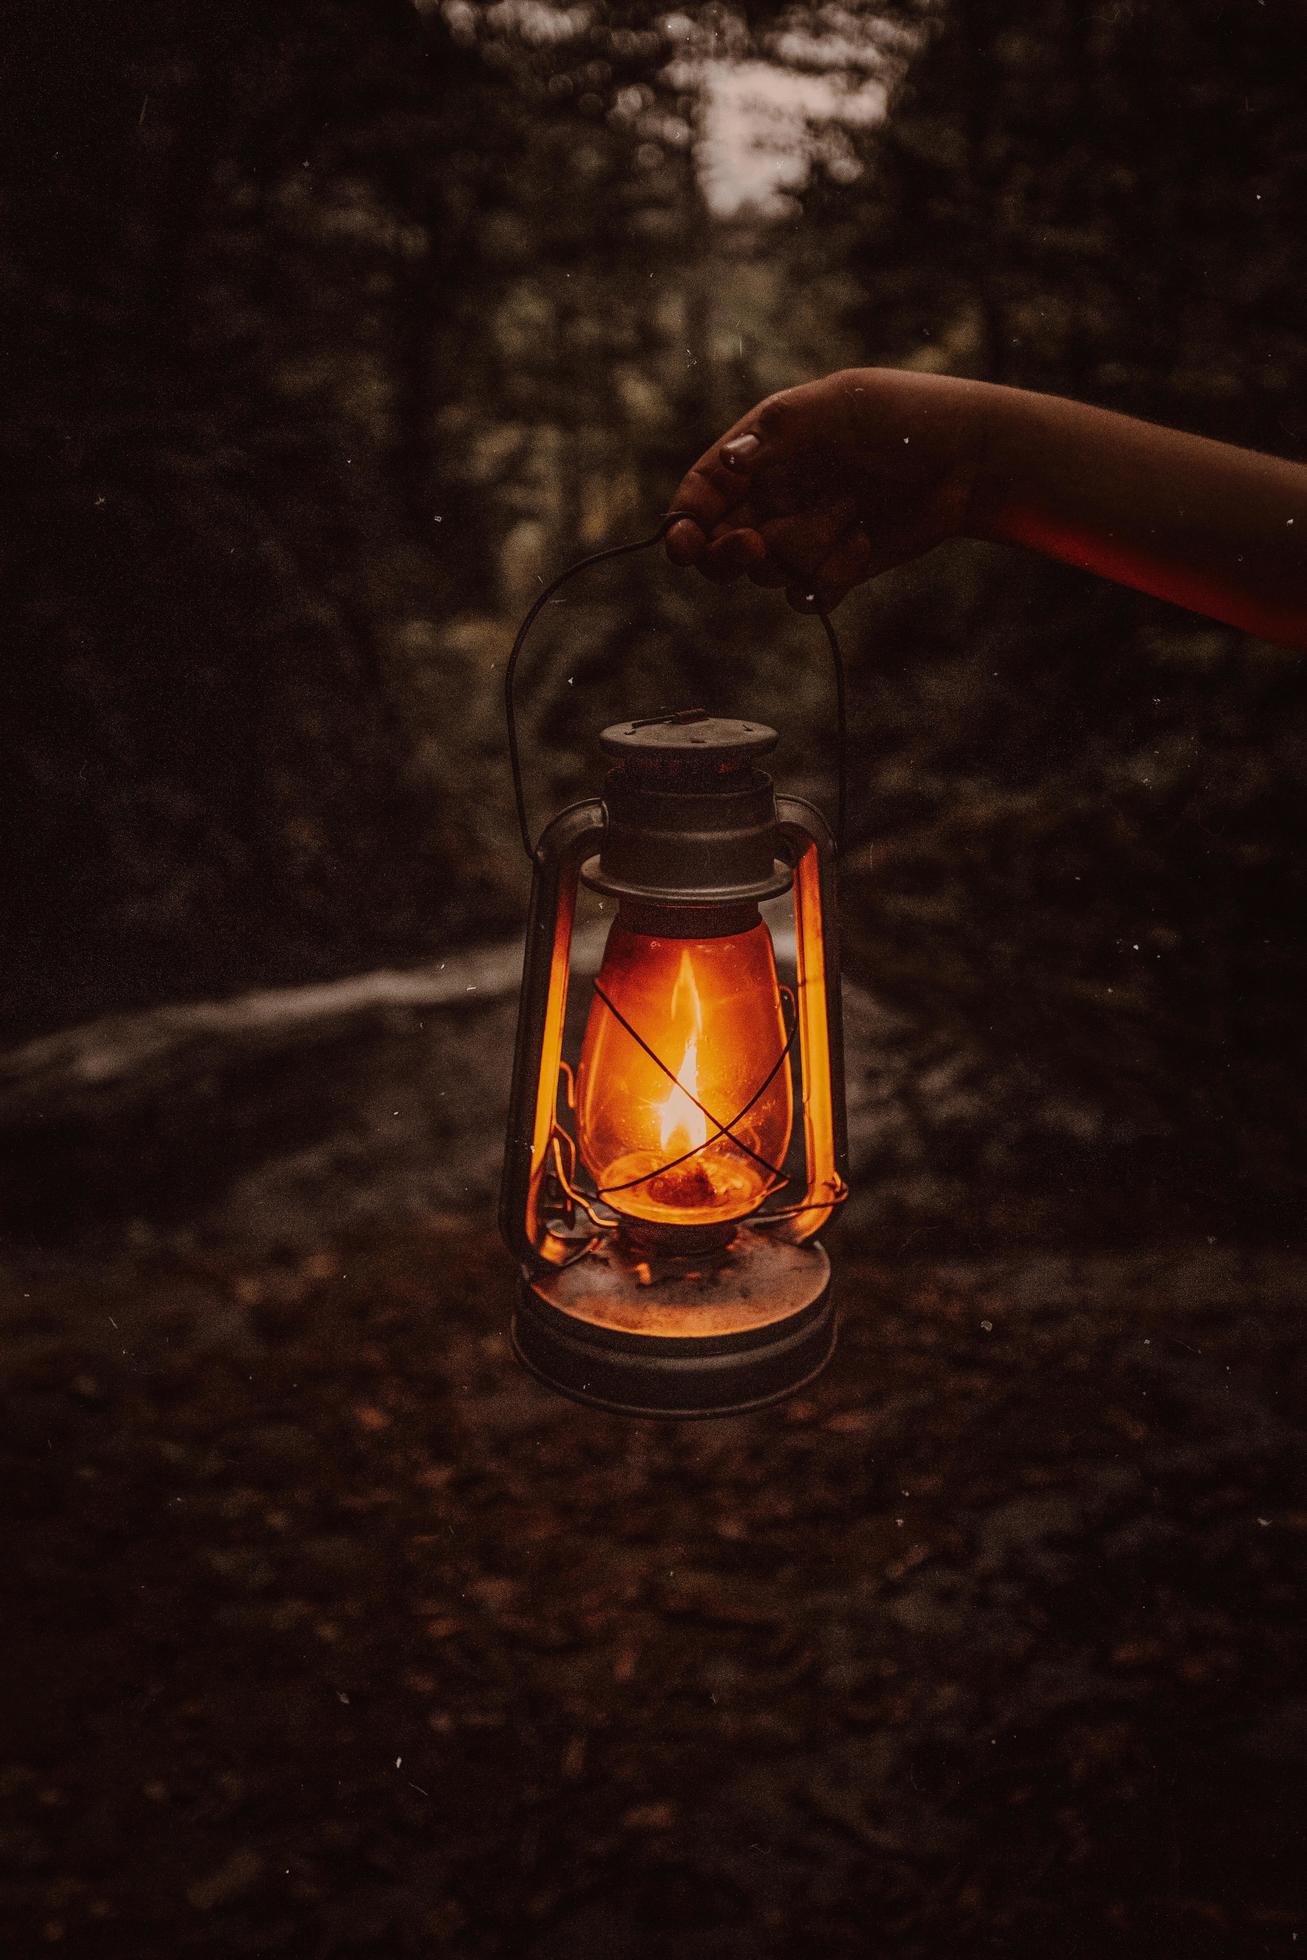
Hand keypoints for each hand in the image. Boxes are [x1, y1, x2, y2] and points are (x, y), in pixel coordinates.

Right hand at [665, 368, 990, 610]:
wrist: (968, 457)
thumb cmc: (903, 416)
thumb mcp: (837, 407)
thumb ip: (778, 433)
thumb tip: (728, 463)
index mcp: (761, 453)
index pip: (703, 494)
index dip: (685, 522)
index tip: (684, 547)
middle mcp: (775, 498)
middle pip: (718, 547)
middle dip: (731, 553)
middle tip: (756, 546)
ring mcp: (803, 536)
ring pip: (767, 572)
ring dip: (804, 551)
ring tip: (850, 515)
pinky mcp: (835, 570)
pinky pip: (805, 596)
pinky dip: (827, 582)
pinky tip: (861, 545)